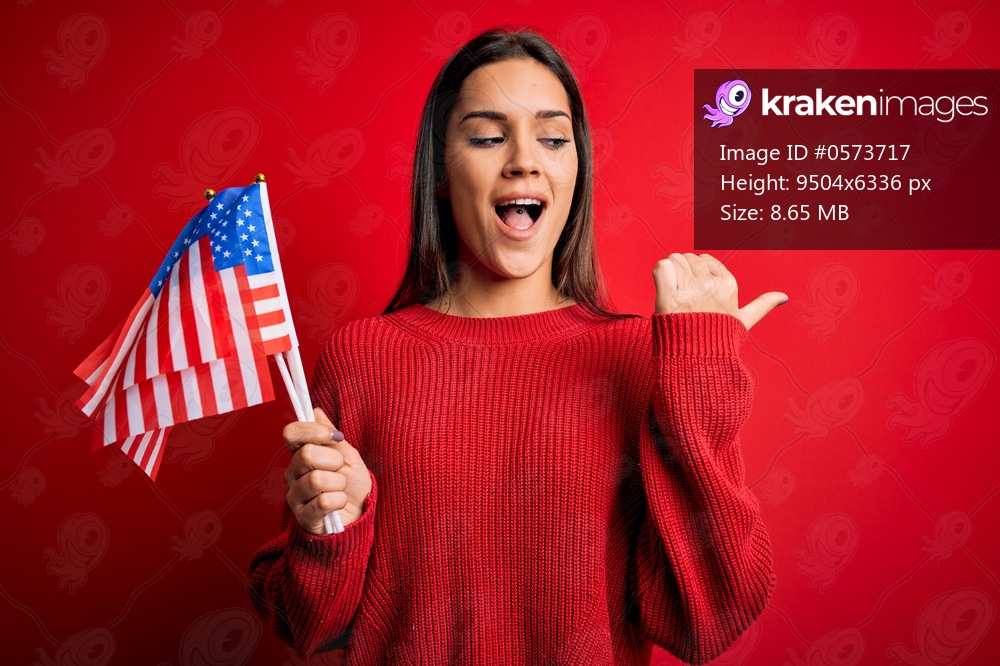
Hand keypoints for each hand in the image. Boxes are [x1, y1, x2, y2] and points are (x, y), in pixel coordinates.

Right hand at [283, 408, 372, 533]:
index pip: (291, 433)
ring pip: (317, 479)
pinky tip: (338, 505)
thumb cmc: (352, 484)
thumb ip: (330, 434)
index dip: (314, 431)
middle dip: (334, 460)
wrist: (360, 514)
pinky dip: (339, 501)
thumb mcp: (347, 454)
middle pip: (306, 454)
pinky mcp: (303, 518)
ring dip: (339, 484)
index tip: (335, 437)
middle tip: (341, 470)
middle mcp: (292, 473)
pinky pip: (324, 503)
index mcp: (301, 454)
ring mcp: (295, 496)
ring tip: (340, 489)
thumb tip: (315, 411)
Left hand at [653, 252, 786, 329]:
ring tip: (675, 295)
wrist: (696, 360)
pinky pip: (662, 266)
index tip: (698, 293)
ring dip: (671, 274)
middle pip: (688, 258)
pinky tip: (664, 289)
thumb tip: (783, 297)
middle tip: (685, 297)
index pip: (704, 259)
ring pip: (674, 259)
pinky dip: (660, 274)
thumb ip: (763, 305)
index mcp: (728, 284)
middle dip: (683, 273)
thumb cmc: (719, 339)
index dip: (697, 274)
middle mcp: (710, 284)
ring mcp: (689, 290)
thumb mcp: (745, 321)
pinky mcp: (669, 297)